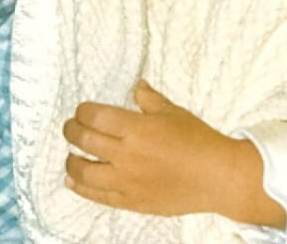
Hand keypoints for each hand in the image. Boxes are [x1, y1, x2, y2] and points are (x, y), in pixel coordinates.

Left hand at [63, 80, 286, 227]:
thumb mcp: (173, 112)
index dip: (83, 111)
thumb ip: (149, 99)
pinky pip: (98, 196)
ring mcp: (126, 181)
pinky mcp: (131, 201)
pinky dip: (81, 187)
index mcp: (136, 129)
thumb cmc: (198, 140)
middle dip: (72, 130)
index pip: (96, 116)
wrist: (217, 176)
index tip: (81, 109)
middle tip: (70, 127)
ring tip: (71, 154)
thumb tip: (137, 86)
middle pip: (85, 140)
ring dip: (71, 161)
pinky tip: (73, 180)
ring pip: (84, 172)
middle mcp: (126, 155)